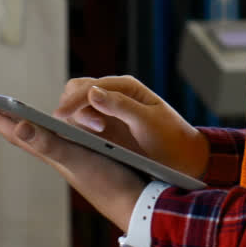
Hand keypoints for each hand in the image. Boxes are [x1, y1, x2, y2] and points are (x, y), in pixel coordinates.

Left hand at [0, 103, 145, 229]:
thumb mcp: (76, 160)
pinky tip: (63, 124)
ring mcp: (74, 154)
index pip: (16, 132)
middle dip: (8, 116)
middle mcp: (59, 152)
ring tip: (16, 111)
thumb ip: (49, 143)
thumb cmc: (107, 182)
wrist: (136, 200)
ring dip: (30, 120)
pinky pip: (67, 135)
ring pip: (45, 133)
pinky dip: (59, 125)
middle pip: (26, 131)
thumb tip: (18, 126)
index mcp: (51, 152)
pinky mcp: (91, 154)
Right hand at [54, 75, 209, 179]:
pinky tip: (84, 143)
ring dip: (75, 119)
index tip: (60, 116)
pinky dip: (77, 131)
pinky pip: (83, 125)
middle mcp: (114, 96)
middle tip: (86, 129)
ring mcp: (108, 113)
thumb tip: (92, 92)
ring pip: (78, 108)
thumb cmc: (170, 139)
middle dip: (72, 107)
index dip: (74, 101)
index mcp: (126, 88)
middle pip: (78, 91)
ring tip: (94, 135)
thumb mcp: (147, 122)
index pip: (90, 87)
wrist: (185, 159)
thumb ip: (121, 106)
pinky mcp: (106, 129)